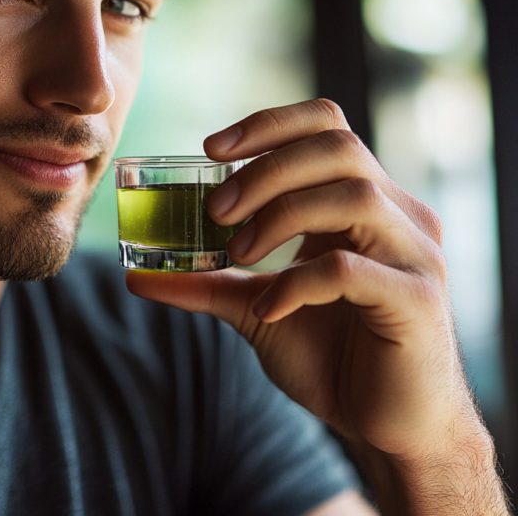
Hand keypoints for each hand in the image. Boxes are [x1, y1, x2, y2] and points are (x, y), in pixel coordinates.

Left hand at [126, 99, 506, 513]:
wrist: (386, 427)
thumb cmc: (330, 357)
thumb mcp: (255, 309)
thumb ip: (205, 282)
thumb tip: (135, 275)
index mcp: (364, 201)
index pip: (324, 125)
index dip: (267, 125)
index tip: (211, 150)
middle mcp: (397, 214)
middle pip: (336, 148)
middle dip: (265, 170)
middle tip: (217, 211)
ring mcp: (414, 253)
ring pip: (352, 196)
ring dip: (280, 217)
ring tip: (240, 254)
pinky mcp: (418, 301)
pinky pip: (351, 268)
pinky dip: (298, 281)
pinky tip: (271, 307)